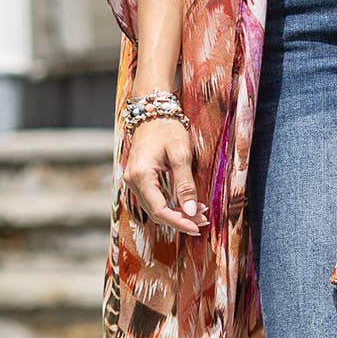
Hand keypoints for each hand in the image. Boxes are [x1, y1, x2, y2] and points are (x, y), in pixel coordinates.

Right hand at [123, 115, 209, 235]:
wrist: (153, 110)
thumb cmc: (167, 128)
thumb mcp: (181, 154)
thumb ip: (185, 184)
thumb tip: (190, 211)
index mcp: (141, 176)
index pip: (159, 210)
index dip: (179, 222)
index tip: (197, 227)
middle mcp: (132, 181)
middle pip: (156, 212)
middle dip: (180, 219)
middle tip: (204, 220)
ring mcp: (133, 180)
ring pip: (155, 207)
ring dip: (177, 213)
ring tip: (200, 213)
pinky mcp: (139, 178)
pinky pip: (154, 198)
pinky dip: (170, 204)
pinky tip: (187, 204)